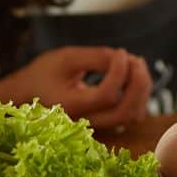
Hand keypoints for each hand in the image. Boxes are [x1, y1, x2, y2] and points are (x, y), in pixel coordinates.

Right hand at [0, 46, 152, 129]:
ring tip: (134, 62)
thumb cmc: (47, 72)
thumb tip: (123, 57)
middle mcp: (86, 121)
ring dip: (142, 88)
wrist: (33, 92)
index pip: (106, 95)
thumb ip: (94, 58)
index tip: (119, 51)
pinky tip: (132, 72)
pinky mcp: (107, 120)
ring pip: (133, 115)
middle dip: (138, 84)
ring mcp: (98, 124)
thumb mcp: (66, 58)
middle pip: (125, 113)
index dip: (119, 72)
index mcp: (71, 106)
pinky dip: (140, 93)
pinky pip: (133, 113)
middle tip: (135, 59)